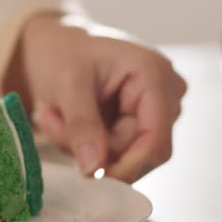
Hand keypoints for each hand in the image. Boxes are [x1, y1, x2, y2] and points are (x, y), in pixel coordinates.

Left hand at [3, 13, 186, 181]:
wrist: (55, 45)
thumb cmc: (62, 52)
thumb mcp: (66, 83)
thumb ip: (82, 124)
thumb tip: (94, 168)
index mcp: (154, 74)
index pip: (156, 140)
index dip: (128, 166)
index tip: (93, 176)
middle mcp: (166, 93)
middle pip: (141, 152)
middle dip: (94, 148)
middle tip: (54, 122)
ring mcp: (157, 109)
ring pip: (126, 155)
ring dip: (85, 145)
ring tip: (57, 114)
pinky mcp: (143, 122)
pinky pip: (118, 152)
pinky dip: (88, 144)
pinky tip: (70, 119)